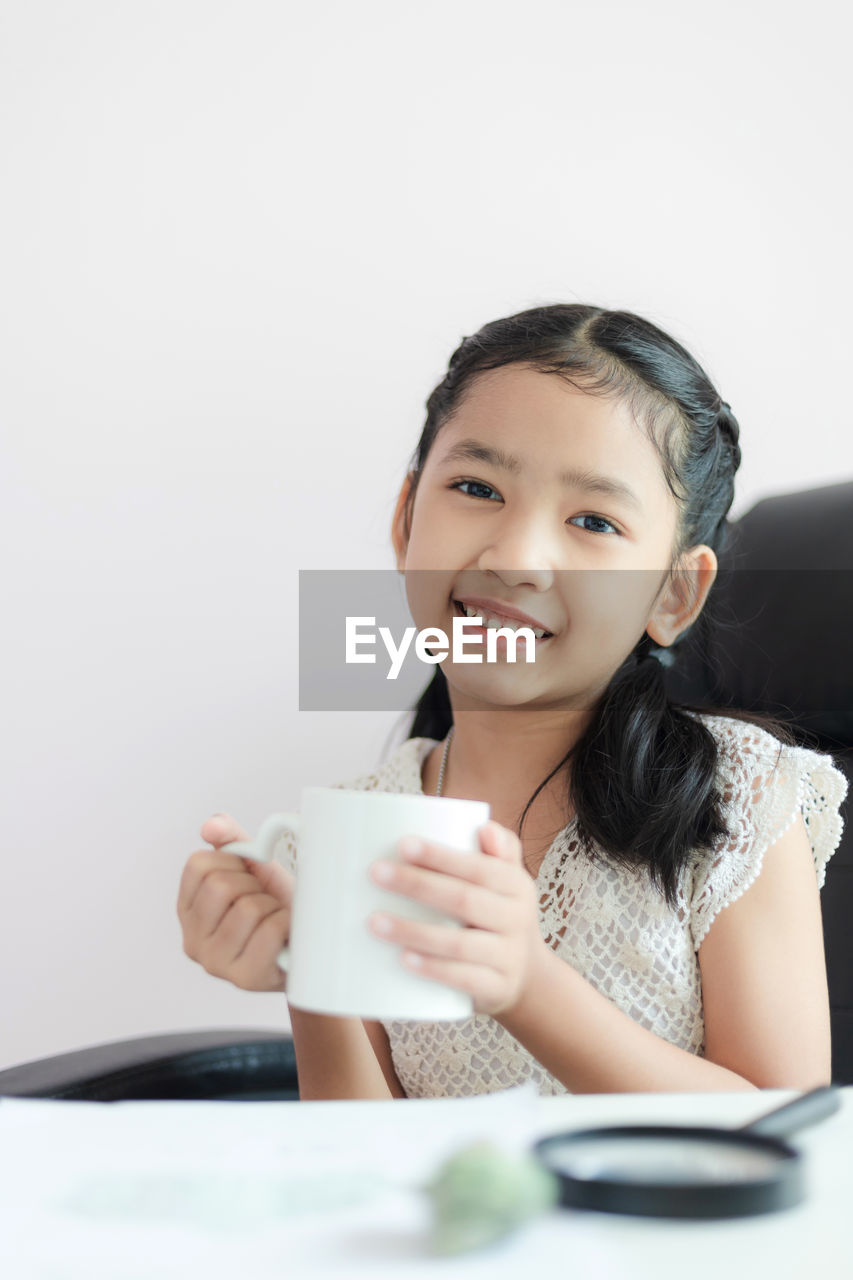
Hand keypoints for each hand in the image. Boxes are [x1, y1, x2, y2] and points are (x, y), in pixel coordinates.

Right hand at [177, 813, 293, 992]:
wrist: (307, 944)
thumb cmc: (276, 904)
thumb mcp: (253, 866)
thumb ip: (230, 839)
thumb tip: (210, 826)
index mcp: (188, 909)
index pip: (198, 865)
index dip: (232, 862)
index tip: (246, 876)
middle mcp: (193, 940)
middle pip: (220, 886)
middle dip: (253, 885)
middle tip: (263, 900)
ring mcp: (216, 962)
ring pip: (247, 908)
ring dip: (272, 906)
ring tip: (274, 918)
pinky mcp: (245, 977)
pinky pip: (270, 930)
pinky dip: (286, 923)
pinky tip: (285, 934)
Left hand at [367, 819, 543, 1016]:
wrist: (527, 977)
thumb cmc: (499, 915)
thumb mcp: (506, 882)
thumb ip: (498, 850)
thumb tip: (483, 825)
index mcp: (517, 886)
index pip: (479, 867)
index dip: (442, 856)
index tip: (403, 844)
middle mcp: (518, 920)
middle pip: (464, 900)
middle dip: (417, 885)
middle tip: (375, 873)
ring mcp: (509, 957)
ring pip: (458, 944)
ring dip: (413, 931)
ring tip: (373, 921)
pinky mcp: (497, 989)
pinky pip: (464, 980)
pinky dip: (434, 969)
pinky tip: (403, 959)